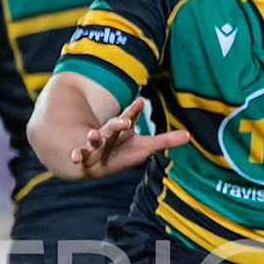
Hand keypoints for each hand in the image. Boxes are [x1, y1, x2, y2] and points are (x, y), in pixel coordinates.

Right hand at [70, 96, 187, 177]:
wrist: (93, 162)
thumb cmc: (122, 152)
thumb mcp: (144, 146)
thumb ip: (165, 140)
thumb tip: (189, 135)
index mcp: (122, 129)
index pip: (130, 117)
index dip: (135, 109)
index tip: (141, 100)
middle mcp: (108, 134)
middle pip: (113, 126)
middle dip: (118, 123)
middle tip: (125, 121)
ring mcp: (94, 144)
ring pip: (93, 139)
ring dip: (93, 137)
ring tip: (92, 134)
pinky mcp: (84, 156)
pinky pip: (78, 155)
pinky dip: (76, 156)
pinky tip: (74, 158)